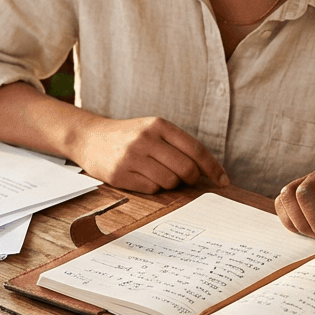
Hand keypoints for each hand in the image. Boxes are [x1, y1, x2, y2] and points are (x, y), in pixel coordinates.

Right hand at [72, 116, 227, 193]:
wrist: (90, 138)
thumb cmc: (129, 136)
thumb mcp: (152, 129)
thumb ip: (177, 145)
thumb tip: (207, 171)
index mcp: (159, 125)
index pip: (195, 150)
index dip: (213, 168)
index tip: (224, 181)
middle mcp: (146, 139)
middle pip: (186, 169)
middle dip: (191, 179)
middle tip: (186, 179)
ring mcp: (131, 157)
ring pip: (170, 182)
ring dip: (171, 184)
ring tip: (159, 174)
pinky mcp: (120, 174)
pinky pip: (152, 189)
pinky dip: (154, 187)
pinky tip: (143, 177)